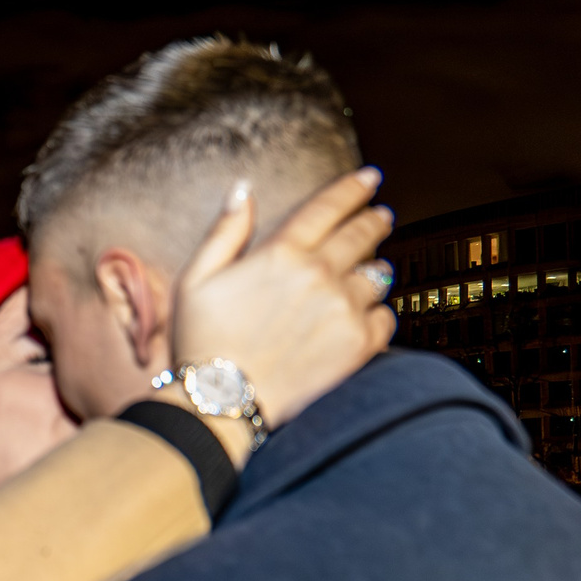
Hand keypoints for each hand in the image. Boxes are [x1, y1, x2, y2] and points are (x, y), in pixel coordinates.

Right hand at [172, 167, 394, 435]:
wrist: (221, 402)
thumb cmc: (203, 342)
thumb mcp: (195, 278)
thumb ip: (225, 231)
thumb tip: (243, 189)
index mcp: (281, 254)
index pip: (328, 207)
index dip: (353, 188)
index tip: (369, 178)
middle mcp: (319, 276)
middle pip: (361, 235)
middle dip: (373, 221)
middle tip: (380, 216)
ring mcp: (343, 310)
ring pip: (377, 276)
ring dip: (377, 268)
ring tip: (374, 269)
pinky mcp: (358, 345)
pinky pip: (385, 318)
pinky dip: (379, 312)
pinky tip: (367, 314)